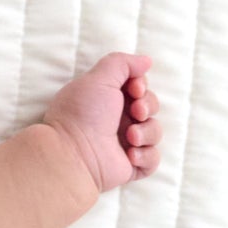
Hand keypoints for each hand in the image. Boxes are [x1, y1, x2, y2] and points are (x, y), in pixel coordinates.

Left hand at [40, 52, 161, 193]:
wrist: (73, 153)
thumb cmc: (81, 114)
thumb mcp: (99, 78)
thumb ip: (122, 63)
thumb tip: (145, 61)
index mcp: (107, 100)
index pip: (138, 88)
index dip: (142, 86)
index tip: (134, 89)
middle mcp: (115, 121)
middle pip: (150, 107)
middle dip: (148, 106)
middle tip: (135, 112)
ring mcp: (123, 144)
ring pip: (154, 132)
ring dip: (147, 132)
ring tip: (130, 137)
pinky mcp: (129, 166)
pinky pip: (153, 159)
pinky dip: (146, 156)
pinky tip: (129, 155)